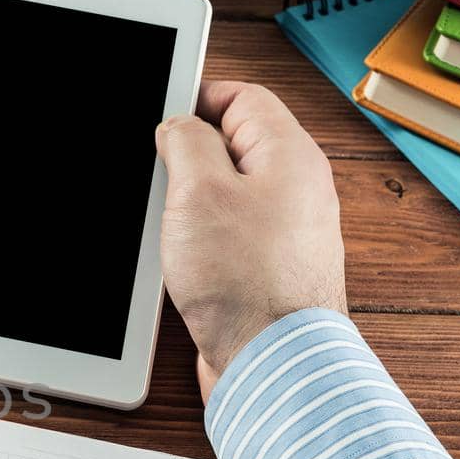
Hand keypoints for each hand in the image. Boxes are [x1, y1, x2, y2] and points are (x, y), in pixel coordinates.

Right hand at [155, 80, 347, 398]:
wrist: (271, 363)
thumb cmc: (247, 283)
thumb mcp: (197, 192)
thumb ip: (185, 142)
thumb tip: (178, 125)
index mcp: (289, 154)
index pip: (243, 96)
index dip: (196, 98)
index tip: (162, 115)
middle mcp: (297, 188)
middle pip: (235, 144)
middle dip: (189, 156)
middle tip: (162, 178)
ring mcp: (286, 230)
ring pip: (230, 192)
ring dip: (193, 203)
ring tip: (174, 227)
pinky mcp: (271, 267)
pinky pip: (231, 233)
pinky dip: (203, 238)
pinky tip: (186, 259)